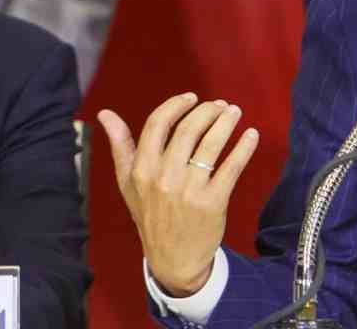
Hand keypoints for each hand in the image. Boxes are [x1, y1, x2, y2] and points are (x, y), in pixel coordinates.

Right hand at [98, 93, 259, 297]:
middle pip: (188, 130)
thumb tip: (105, 114)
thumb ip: (120, 147)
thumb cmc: (151, 215)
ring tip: (234, 112)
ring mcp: (189, 190)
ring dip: (227, 122)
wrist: (173, 258)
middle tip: (221, 106)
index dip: (177, 105)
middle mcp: (163, 178)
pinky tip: (251, 135)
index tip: (192, 98)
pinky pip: (232, 166)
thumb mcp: (128, 184)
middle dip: (208, 111)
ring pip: (211, 144)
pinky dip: (244, 147)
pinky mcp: (213, 201)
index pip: (157, 125)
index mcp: (141, 171)